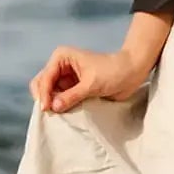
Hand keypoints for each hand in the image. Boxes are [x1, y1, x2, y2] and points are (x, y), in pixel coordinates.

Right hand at [29, 44, 144, 113]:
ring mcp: (65, 78)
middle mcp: (60, 66)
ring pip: (49, 93)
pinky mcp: (72, 89)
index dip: (44, 94)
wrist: (131, 73)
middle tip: (50, 114)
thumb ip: (72, 96)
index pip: (45, 77)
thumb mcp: (91, 84)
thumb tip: (54, 107)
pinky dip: (59, 107)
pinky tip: (63, 114)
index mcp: (61, 57)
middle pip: (42, 84)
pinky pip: (60, 99)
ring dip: (51, 104)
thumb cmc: (113, 72)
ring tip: (57, 115)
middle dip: (44, 98)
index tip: (47, 109)